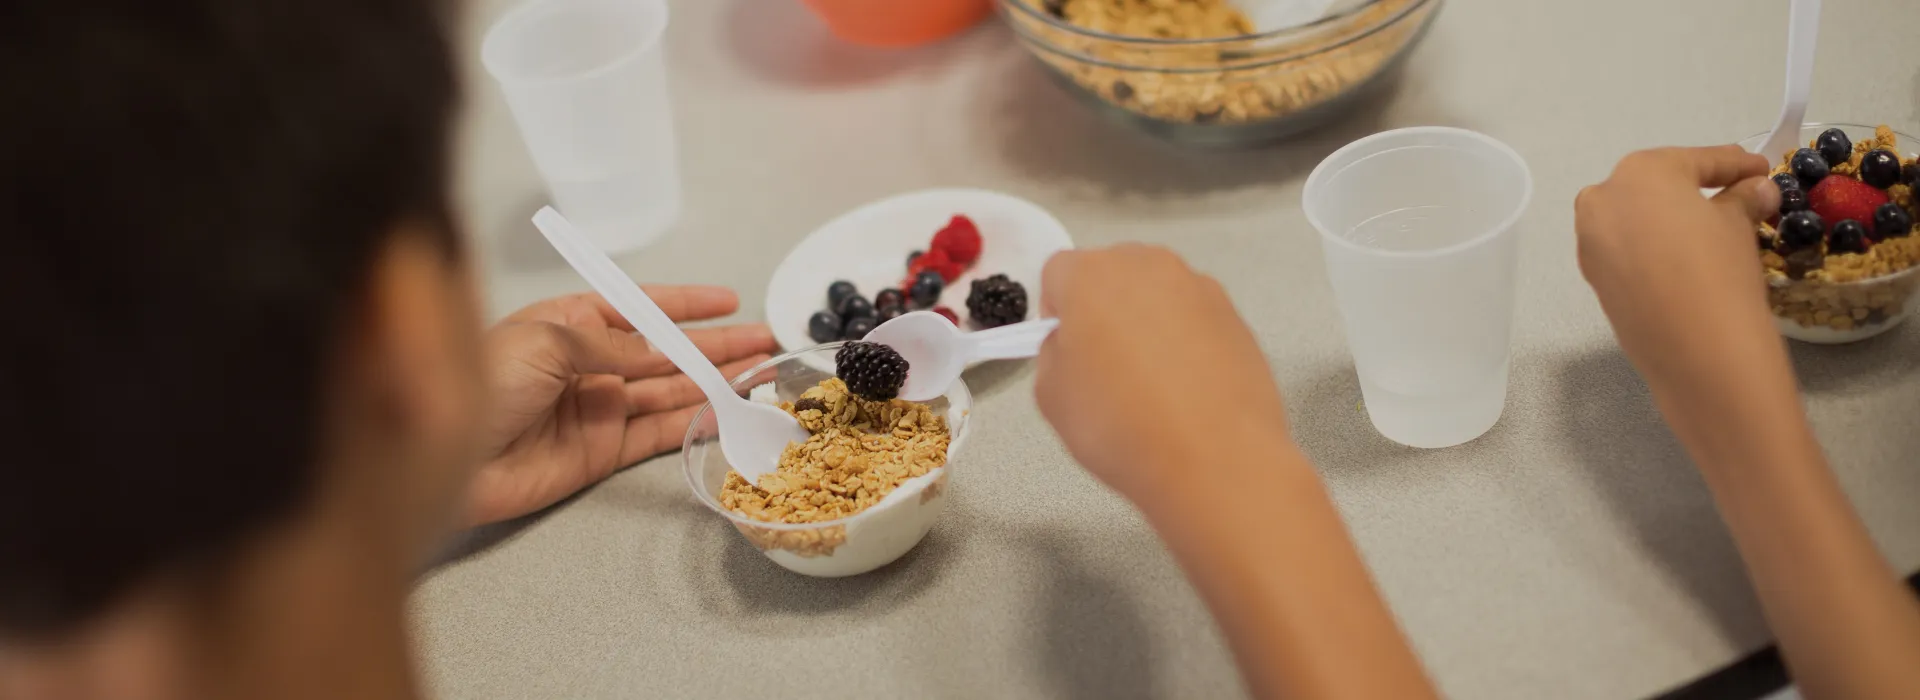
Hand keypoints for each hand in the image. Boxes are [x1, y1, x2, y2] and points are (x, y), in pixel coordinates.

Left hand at [465, 290, 776, 525]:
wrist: (445, 456)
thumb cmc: (482, 381)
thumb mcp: (547, 341)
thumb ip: (613, 345)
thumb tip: (664, 348)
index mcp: (569, 322)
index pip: (640, 307)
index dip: (685, 305)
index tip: (729, 301)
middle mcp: (589, 363)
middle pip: (665, 351)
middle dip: (715, 345)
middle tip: (765, 342)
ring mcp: (598, 408)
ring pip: (670, 391)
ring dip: (714, 381)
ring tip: (760, 372)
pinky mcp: (601, 452)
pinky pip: (658, 432)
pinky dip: (694, 422)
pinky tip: (726, 410)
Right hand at [1033, 245, 1292, 502]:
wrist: (1215, 459)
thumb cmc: (1121, 426)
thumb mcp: (1051, 396)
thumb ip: (1052, 352)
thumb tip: (1073, 343)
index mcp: (1092, 274)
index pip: (1058, 272)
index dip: (1056, 312)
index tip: (1066, 350)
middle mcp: (1148, 266)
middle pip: (1112, 275)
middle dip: (1103, 310)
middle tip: (1104, 366)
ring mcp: (1199, 288)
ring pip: (1156, 296)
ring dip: (1146, 324)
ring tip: (1152, 383)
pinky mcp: (1235, 316)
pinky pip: (1194, 319)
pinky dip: (1186, 342)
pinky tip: (1187, 389)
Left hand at [1575, 146, 1787, 414]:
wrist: (1695, 350)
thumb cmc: (1719, 269)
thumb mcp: (1737, 224)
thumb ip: (1743, 197)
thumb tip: (1757, 187)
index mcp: (1640, 172)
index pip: (1697, 161)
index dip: (1735, 164)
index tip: (1761, 167)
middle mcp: (1602, 199)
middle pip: (1657, 186)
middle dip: (1695, 188)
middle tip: (1737, 190)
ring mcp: (1590, 240)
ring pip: (1637, 218)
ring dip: (1669, 218)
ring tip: (1712, 225)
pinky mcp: (1592, 277)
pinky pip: (1626, 249)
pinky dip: (1652, 246)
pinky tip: (1682, 256)